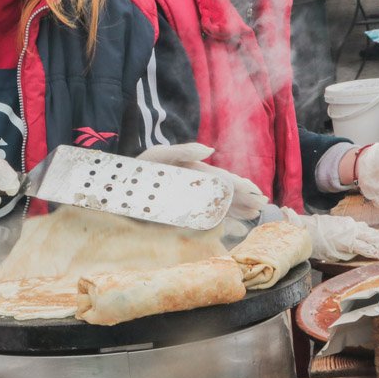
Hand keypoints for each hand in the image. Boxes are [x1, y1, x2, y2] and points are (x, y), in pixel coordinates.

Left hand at [138, 143, 268, 219]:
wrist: (116, 192)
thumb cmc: (138, 170)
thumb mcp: (159, 156)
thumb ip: (183, 151)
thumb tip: (211, 150)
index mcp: (193, 173)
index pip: (222, 179)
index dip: (240, 185)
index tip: (256, 191)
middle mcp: (194, 189)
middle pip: (224, 194)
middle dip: (243, 199)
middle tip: (261, 205)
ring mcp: (189, 205)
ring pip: (219, 207)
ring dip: (237, 211)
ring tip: (254, 214)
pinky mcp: (181, 220)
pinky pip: (206, 222)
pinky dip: (221, 224)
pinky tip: (235, 227)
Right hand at [282, 208, 378, 261]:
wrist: (303, 230)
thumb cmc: (314, 232)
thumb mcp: (332, 231)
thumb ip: (345, 237)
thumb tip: (354, 241)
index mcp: (352, 228)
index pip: (374, 234)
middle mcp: (355, 229)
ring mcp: (352, 234)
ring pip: (377, 240)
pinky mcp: (347, 241)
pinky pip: (366, 247)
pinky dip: (378, 250)